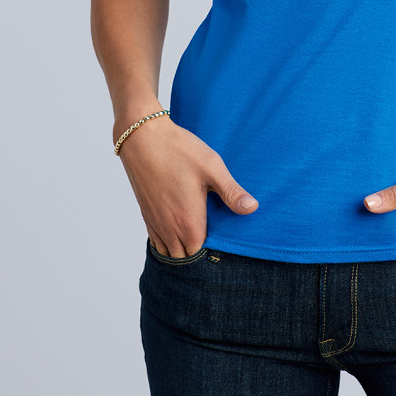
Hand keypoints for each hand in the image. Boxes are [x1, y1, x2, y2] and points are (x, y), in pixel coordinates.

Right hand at [116, 114, 257, 257]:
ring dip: (182, 249)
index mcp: (188, 223)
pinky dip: (168, 242)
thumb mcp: (212, 168)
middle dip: (198, 254)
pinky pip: (157, 241)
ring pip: (169, 252)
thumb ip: (231, 192)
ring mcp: (155, 223)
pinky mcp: (146, 214)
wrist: (142, 138)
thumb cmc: (179, 151)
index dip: (214, 252)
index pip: (202, 255)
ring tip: (198, 235)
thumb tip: (253, 209)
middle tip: (215, 238)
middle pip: (185, 257)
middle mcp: (169, 229)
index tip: (225, 242)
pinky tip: (179, 227)